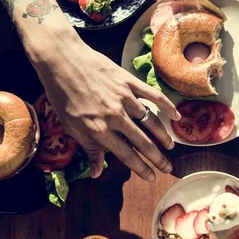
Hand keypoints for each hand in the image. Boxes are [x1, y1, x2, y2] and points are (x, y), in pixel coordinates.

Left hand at [36, 40, 180, 180]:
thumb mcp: (71, 127)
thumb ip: (89, 149)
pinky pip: (152, 96)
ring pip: (150, 121)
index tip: (151, 177)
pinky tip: (176, 116)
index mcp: (99, 130)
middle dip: (157, 158)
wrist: (62, 61)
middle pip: (142, 142)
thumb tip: (97, 173)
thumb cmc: (62, 95)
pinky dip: (166, 106)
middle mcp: (115, 117)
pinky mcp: (128, 82)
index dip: (141, 168)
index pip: (126, 155)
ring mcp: (124, 98)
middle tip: (168, 169)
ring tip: (170, 147)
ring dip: (162, 136)